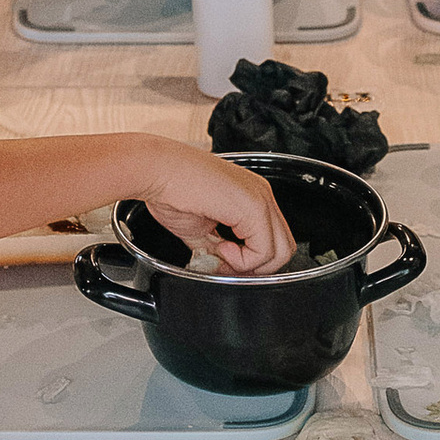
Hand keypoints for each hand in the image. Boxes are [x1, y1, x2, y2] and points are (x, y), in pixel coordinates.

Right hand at [129, 143, 295, 273]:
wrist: (155, 170)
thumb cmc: (170, 188)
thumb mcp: (200, 228)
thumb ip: (216, 249)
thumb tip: (221, 268)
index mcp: (251, 196)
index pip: (272, 241)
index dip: (250, 262)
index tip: (222, 262)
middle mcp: (261, 194)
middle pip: (284, 248)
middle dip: (255, 267)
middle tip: (225, 265)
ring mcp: (260, 199)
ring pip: (280, 252)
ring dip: (248, 265)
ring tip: (219, 254)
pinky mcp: (254, 207)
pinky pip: (263, 251)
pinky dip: (241, 261)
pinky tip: (219, 247)